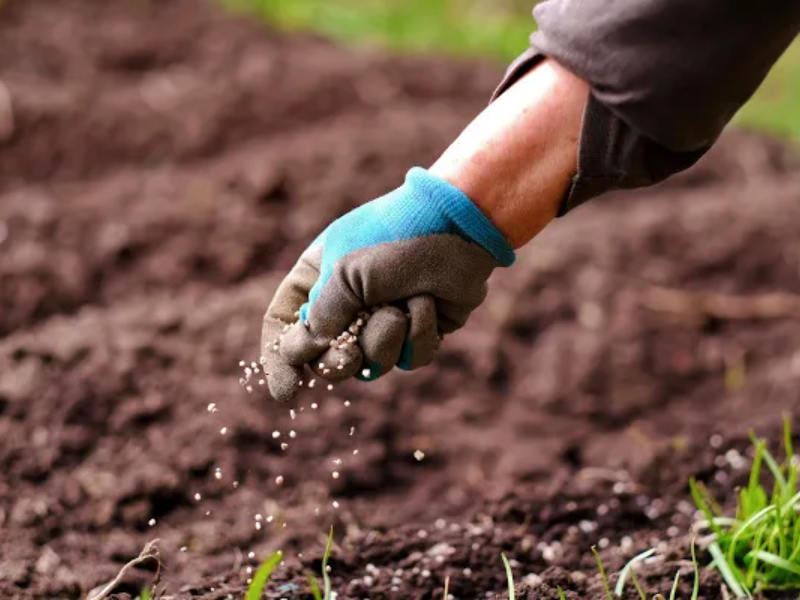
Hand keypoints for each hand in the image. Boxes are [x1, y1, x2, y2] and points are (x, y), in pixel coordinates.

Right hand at [261, 168, 514, 401]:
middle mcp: (348, 302)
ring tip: (401, 306)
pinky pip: (410, 359)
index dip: (280, 360)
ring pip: (371, 365)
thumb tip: (307, 351)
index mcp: (317, 278)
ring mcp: (384, 319)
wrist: (461, 224)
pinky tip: (428, 304)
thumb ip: (320, 316)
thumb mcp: (346, 272)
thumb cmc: (397, 236)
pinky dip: (419, 335)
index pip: (283, 325)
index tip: (287, 392)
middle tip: (349, 357)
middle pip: (325, 358)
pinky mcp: (420, 331)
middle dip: (338, 362)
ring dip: (385, 340)